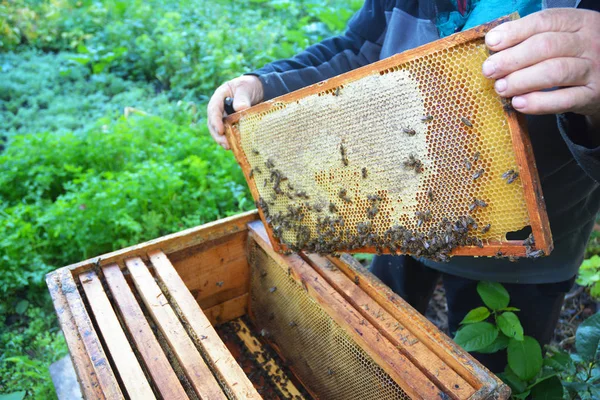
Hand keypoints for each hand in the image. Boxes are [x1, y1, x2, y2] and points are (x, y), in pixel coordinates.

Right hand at [207, 75, 263, 148]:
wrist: (259, 89)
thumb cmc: (249, 85)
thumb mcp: (245, 87)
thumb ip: (242, 97)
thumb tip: (240, 108)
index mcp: (220, 97)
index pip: (213, 109)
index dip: (215, 121)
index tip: (220, 130)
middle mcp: (220, 109)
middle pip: (213, 123)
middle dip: (217, 134)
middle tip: (225, 143)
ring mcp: (225, 117)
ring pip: (220, 130)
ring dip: (223, 139)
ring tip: (229, 147)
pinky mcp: (233, 124)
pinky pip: (229, 133)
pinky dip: (231, 140)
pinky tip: (235, 146)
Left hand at [482, 9, 599, 123]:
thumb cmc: (574, 55)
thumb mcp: (562, 37)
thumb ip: (532, 37)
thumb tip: (494, 44)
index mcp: (579, 21)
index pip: (544, 21)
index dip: (515, 32)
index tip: (491, 43)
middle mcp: (589, 42)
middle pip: (546, 46)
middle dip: (512, 59)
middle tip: (489, 70)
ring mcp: (593, 69)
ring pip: (554, 72)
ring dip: (521, 80)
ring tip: (500, 88)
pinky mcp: (592, 95)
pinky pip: (563, 100)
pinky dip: (538, 102)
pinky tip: (519, 103)